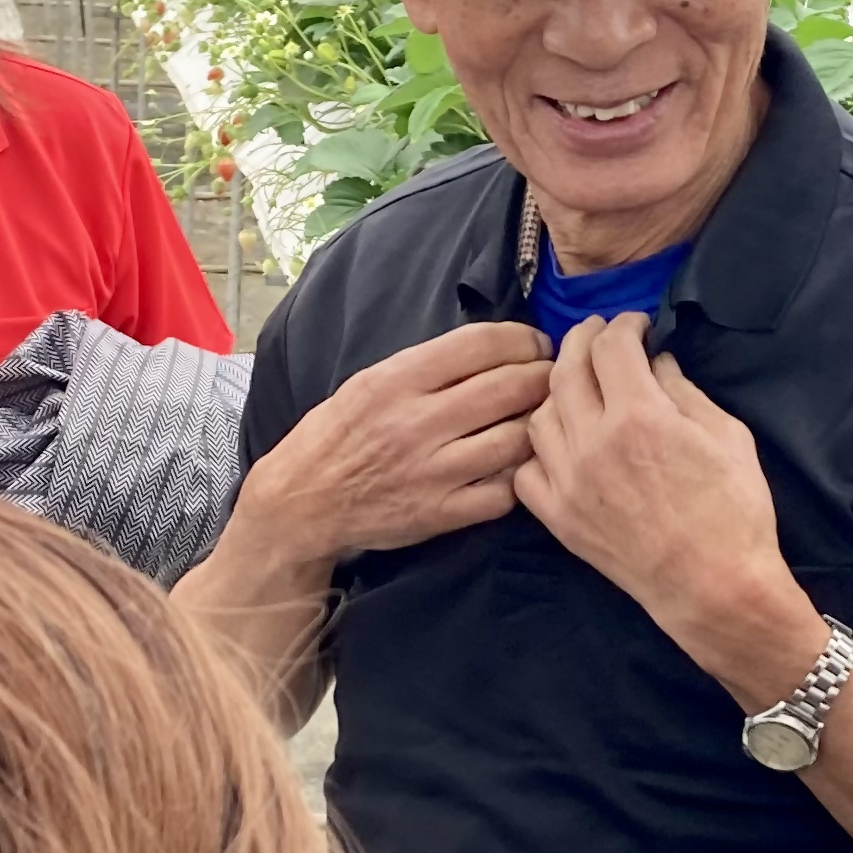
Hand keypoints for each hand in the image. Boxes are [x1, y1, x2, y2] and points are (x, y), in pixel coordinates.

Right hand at [231, 321, 551, 568]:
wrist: (302, 503)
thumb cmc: (336, 436)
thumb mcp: (368, 383)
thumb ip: (425, 367)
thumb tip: (490, 350)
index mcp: (396, 381)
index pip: (480, 345)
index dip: (522, 339)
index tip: (535, 343)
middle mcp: (417, 424)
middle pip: (509, 387)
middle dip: (542, 375)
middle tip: (550, 376)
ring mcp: (432, 472)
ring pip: (516, 439)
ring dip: (539, 423)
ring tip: (544, 416)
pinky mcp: (441, 514)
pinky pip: (505, 492)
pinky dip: (520, 474)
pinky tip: (518, 463)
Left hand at [513, 316, 826, 702]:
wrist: (715, 587)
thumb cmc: (735, 512)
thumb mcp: (727, 436)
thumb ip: (684, 391)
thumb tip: (656, 362)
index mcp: (639, 415)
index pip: (611, 345)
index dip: (623, 324)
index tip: (635, 325)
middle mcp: (593, 441)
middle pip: (567, 369)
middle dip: (583, 341)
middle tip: (598, 337)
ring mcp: (568, 481)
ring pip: (540, 415)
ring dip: (558, 391)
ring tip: (580, 389)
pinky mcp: (558, 517)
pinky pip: (527, 469)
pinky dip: (539, 449)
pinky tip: (562, 444)